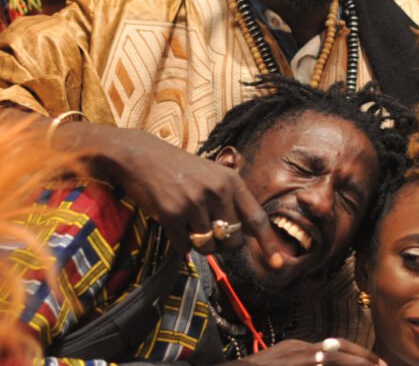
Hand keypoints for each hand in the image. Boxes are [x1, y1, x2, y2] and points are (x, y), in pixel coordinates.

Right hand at [58, 121, 284, 265]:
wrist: (141, 155)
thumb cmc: (179, 168)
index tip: (278, 264)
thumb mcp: (212, 174)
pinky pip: (183, 246)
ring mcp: (194, 202)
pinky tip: (172, 224)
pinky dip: (178, 242)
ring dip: (198, 243)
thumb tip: (244, 236)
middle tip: (207, 230)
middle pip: (232, 240)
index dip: (268, 244)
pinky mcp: (172, 214)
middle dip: (222, 244)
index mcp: (231, 181)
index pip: (255, 218)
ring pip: (208, 246)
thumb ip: (230, 200)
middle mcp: (216, 191)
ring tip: (187, 222)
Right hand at [229, 338, 385, 364]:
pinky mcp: (293, 362)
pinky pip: (320, 361)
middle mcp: (299, 347)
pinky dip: (339, 362)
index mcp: (298, 349)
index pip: (332, 346)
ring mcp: (295, 354)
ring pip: (333, 352)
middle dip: (362, 354)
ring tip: (375, 365)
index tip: (372, 362)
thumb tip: (319, 364)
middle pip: (337, 345)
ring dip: (356, 360)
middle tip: (382, 364)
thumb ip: (300, 364)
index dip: (354, 354)